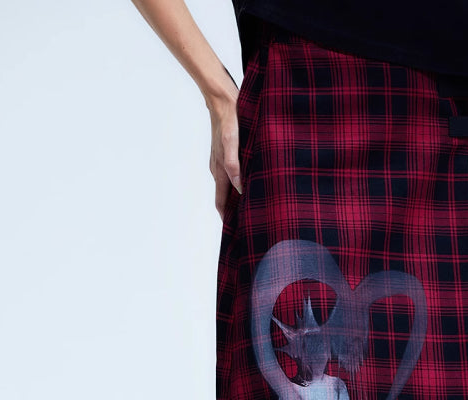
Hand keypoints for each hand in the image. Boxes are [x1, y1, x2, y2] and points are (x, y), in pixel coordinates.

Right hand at [207, 86, 240, 220]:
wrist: (222, 98)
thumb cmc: (229, 120)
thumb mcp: (232, 143)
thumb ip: (234, 165)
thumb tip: (238, 188)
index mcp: (220, 170)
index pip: (221, 202)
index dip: (227, 218)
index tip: (235, 232)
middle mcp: (218, 169)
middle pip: (224, 198)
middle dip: (232, 213)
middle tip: (245, 226)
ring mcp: (221, 161)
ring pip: (228, 187)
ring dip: (236, 200)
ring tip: (248, 210)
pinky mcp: (227, 153)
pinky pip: (231, 175)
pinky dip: (238, 186)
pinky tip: (248, 186)